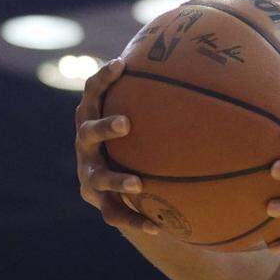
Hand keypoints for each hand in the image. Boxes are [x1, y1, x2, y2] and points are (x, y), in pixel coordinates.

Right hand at [75, 60, 160, 237]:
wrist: (123, 181)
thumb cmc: (140, 135)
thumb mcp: (148, 113)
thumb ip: (164, 88)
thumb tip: (194, 51)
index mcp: (94, 117)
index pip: (92, 93)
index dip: (102, 78)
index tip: (121, 65)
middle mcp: (86, 144)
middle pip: (87, 132)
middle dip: (104, 127)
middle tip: (127, 123)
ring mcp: (89, 174)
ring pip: (98, 178)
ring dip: (117, 179)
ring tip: (139, 184)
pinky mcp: (99, 202)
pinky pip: (114, 214)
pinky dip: (134, 220)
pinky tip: (156, 228)